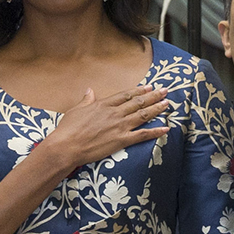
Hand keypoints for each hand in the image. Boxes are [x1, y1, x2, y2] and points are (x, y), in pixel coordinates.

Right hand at [42, 84, 170, 171]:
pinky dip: (155, 132)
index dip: (139, 90)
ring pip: (143, 115)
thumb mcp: (76, 110)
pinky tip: (165, 128)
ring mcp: (119, 126)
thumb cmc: (68, 129)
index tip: (149, 87)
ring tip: (167, 104)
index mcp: (103, 104)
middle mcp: (114, 113)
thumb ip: (86, 100)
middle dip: (153, 96)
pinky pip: (142, 135)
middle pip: (138, 102)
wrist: (66, 146)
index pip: (126, 95)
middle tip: (164, 91)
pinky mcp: (121, 140)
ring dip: (156, 109)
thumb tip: (90, 91)